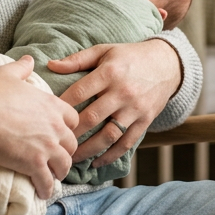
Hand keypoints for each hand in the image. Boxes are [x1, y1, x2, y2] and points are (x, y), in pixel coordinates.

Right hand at [0, 55, 78, 198]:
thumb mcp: (7, 74)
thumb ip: (21, 67)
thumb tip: (29, 59)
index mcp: (52, 105)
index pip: (73, 120)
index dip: (67, 129)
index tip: (58, 135)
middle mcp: (55, 126)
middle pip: (72, 145)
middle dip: (65, 152)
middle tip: (55, 159)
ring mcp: (46, 146)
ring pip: (64, 165)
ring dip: (58, 172)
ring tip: (50, 177)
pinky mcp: (34, 164)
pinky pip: (47, 182)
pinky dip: (46, 189)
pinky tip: (42, 193)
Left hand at [49, 39, 180, 168]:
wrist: (167, 64)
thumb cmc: (129, 56)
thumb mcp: (104, 51)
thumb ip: (78, 59)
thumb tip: (50, 65)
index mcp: (109, 73)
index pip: (80, 92)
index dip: (62, 106)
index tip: (48, 117)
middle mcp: (123, 92)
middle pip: (92, 117)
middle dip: (71, 133)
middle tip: (55, 143)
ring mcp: (135, 109)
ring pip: (109, 135)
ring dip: (88, 150)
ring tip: (71, 158)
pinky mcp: (145, 121)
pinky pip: (126, 143)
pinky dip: (111, 156)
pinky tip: (96, 163)